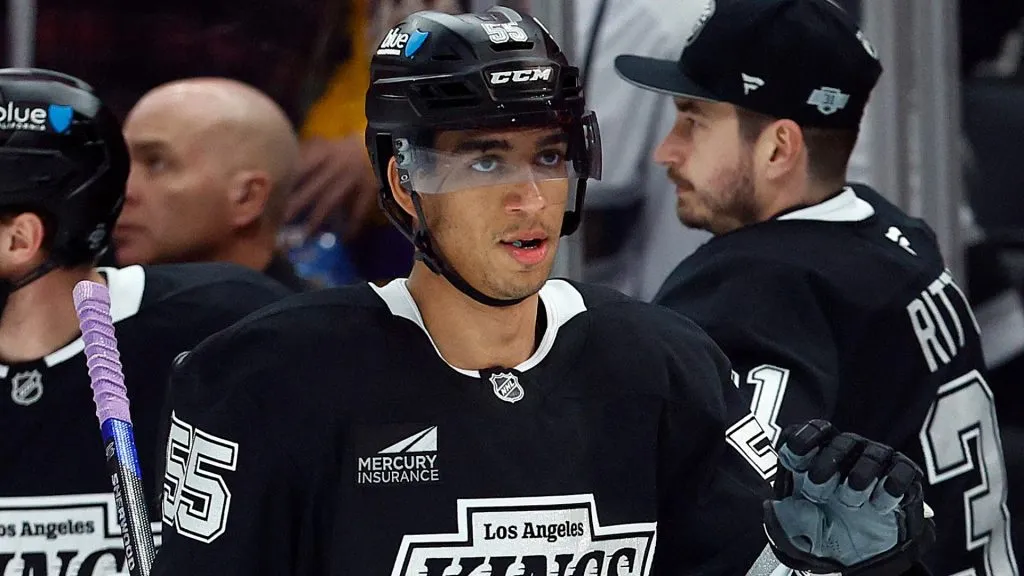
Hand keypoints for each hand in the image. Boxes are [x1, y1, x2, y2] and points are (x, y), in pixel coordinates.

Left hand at [285, 136, 380, 240]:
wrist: (380, 142)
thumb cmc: (348, 145)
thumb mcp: (326, 144)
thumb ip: (308, 152)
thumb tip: (284, 163)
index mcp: (324, 152)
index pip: (300, 168)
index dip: (286, 183)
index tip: (272, 198)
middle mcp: (335, 167)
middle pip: (312, 189)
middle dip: (296, 206)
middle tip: (281, 223)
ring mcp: (352, 179)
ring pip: (331, 201)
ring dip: (317, 219)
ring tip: (305, 236)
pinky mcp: (368, 188)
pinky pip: (359, 208)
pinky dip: (353, 223)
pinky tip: (346, 237)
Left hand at [764, 420, 934, 575]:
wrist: (862, 557)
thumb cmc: (826, 533)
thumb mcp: (799, 531)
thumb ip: (784, 518)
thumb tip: (772, 506)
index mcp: (816, 459)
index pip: (809, 433)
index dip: (801, 441)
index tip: (792, 457)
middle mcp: (846, 455)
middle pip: (838, 442)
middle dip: (826, 462)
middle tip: (817, 485)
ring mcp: (875, 464)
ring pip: (872, 453)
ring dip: (859, 476)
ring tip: (851, 500)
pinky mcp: (902, 478)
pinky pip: (902, 471)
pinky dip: (892, 485)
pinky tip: (879, 504)